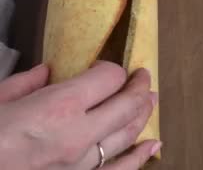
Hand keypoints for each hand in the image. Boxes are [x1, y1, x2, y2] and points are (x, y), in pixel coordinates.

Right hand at [0, 62, 159, 169]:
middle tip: (143, 76)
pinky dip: (140, 157)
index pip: (108, 78)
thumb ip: (25, 83)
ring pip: (128, 134)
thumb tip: (47, 71)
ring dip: (143, 113)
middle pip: (127, 104)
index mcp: (59, 106)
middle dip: (139, 86)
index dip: (112, 68)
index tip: (107, 66)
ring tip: (150, 99)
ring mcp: (83, 163)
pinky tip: (154, 145)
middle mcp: (80, 134)